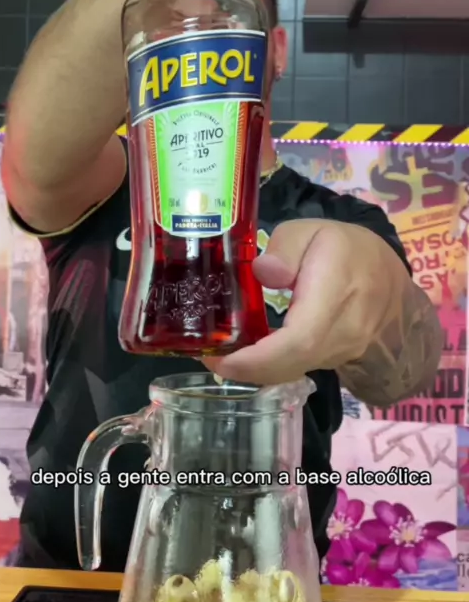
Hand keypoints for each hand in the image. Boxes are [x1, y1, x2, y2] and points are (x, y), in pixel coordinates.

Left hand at [204, 219, 407, 385]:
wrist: (391, 281)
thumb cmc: (348, 249)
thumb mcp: (314, 230)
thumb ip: (286, 246)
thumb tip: (263, 273)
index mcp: (335, 293)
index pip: (300, 340)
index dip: (259, 357)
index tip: (222, 358)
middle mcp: (342, 333)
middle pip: (291, 364)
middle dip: (246, 368)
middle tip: (210, 355)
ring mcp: (340, 353)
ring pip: (293, 371)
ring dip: (255, 368)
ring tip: (222, 352)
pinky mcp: (333, 360)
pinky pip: (298, 368)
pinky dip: (270, 365)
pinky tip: (248, 352)